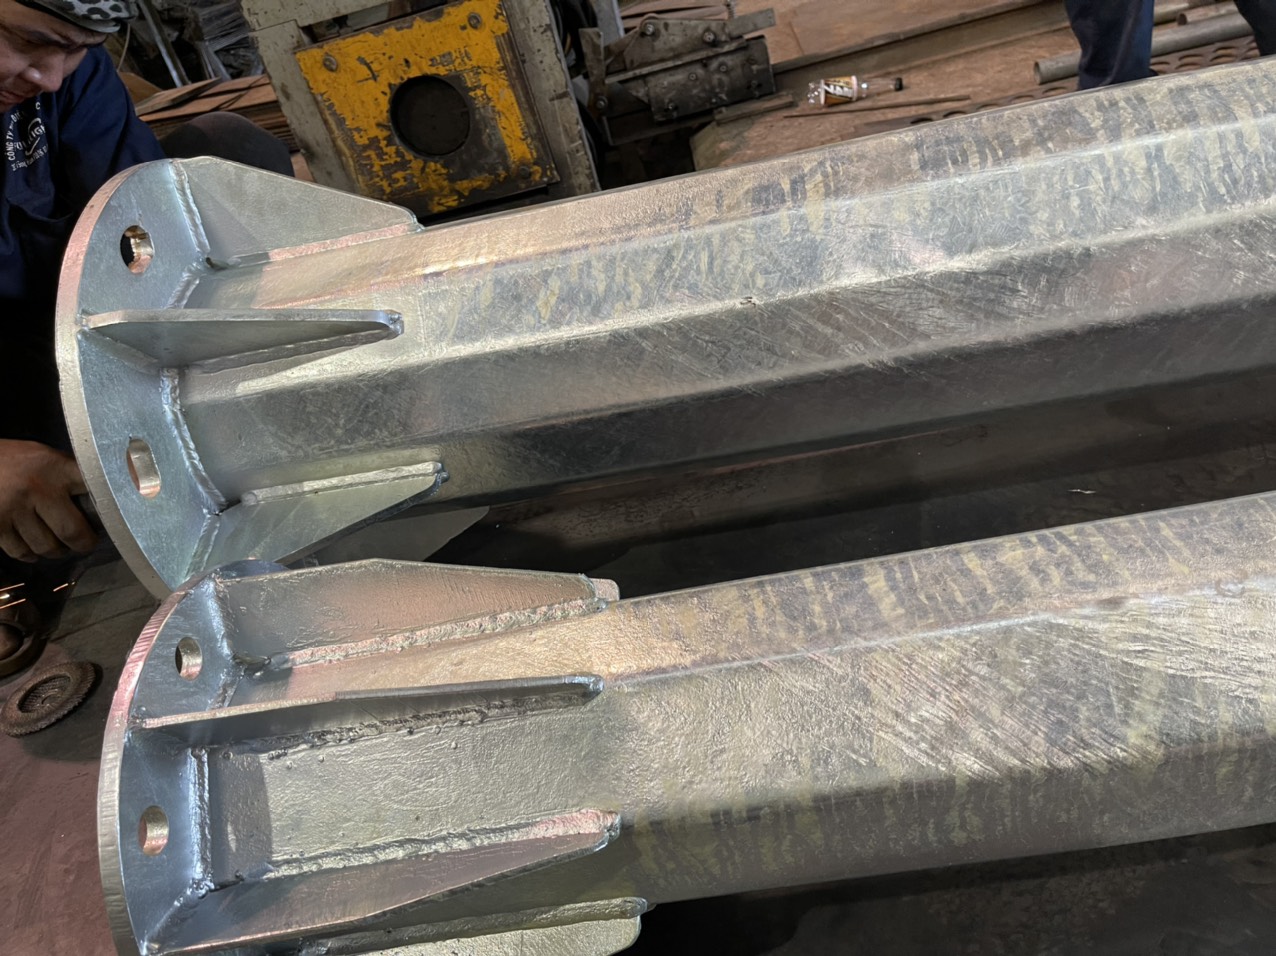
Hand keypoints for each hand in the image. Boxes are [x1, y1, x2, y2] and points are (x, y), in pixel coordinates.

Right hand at [0, 440, 96, 561]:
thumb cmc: (11, 459)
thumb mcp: (43, 456)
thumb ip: (67, 475)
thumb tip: (98, 498)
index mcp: (56, 467)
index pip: (94, 489)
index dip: (108, 507)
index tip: (114, 518)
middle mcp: (38, 488)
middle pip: (72, 531)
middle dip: (83, 543)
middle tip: (85, 543)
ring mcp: (14, 508)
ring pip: (46, 546)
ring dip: (55, 551)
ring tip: (58, 546)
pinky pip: (20, 551)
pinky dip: (29, 554)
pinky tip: (33, 550)